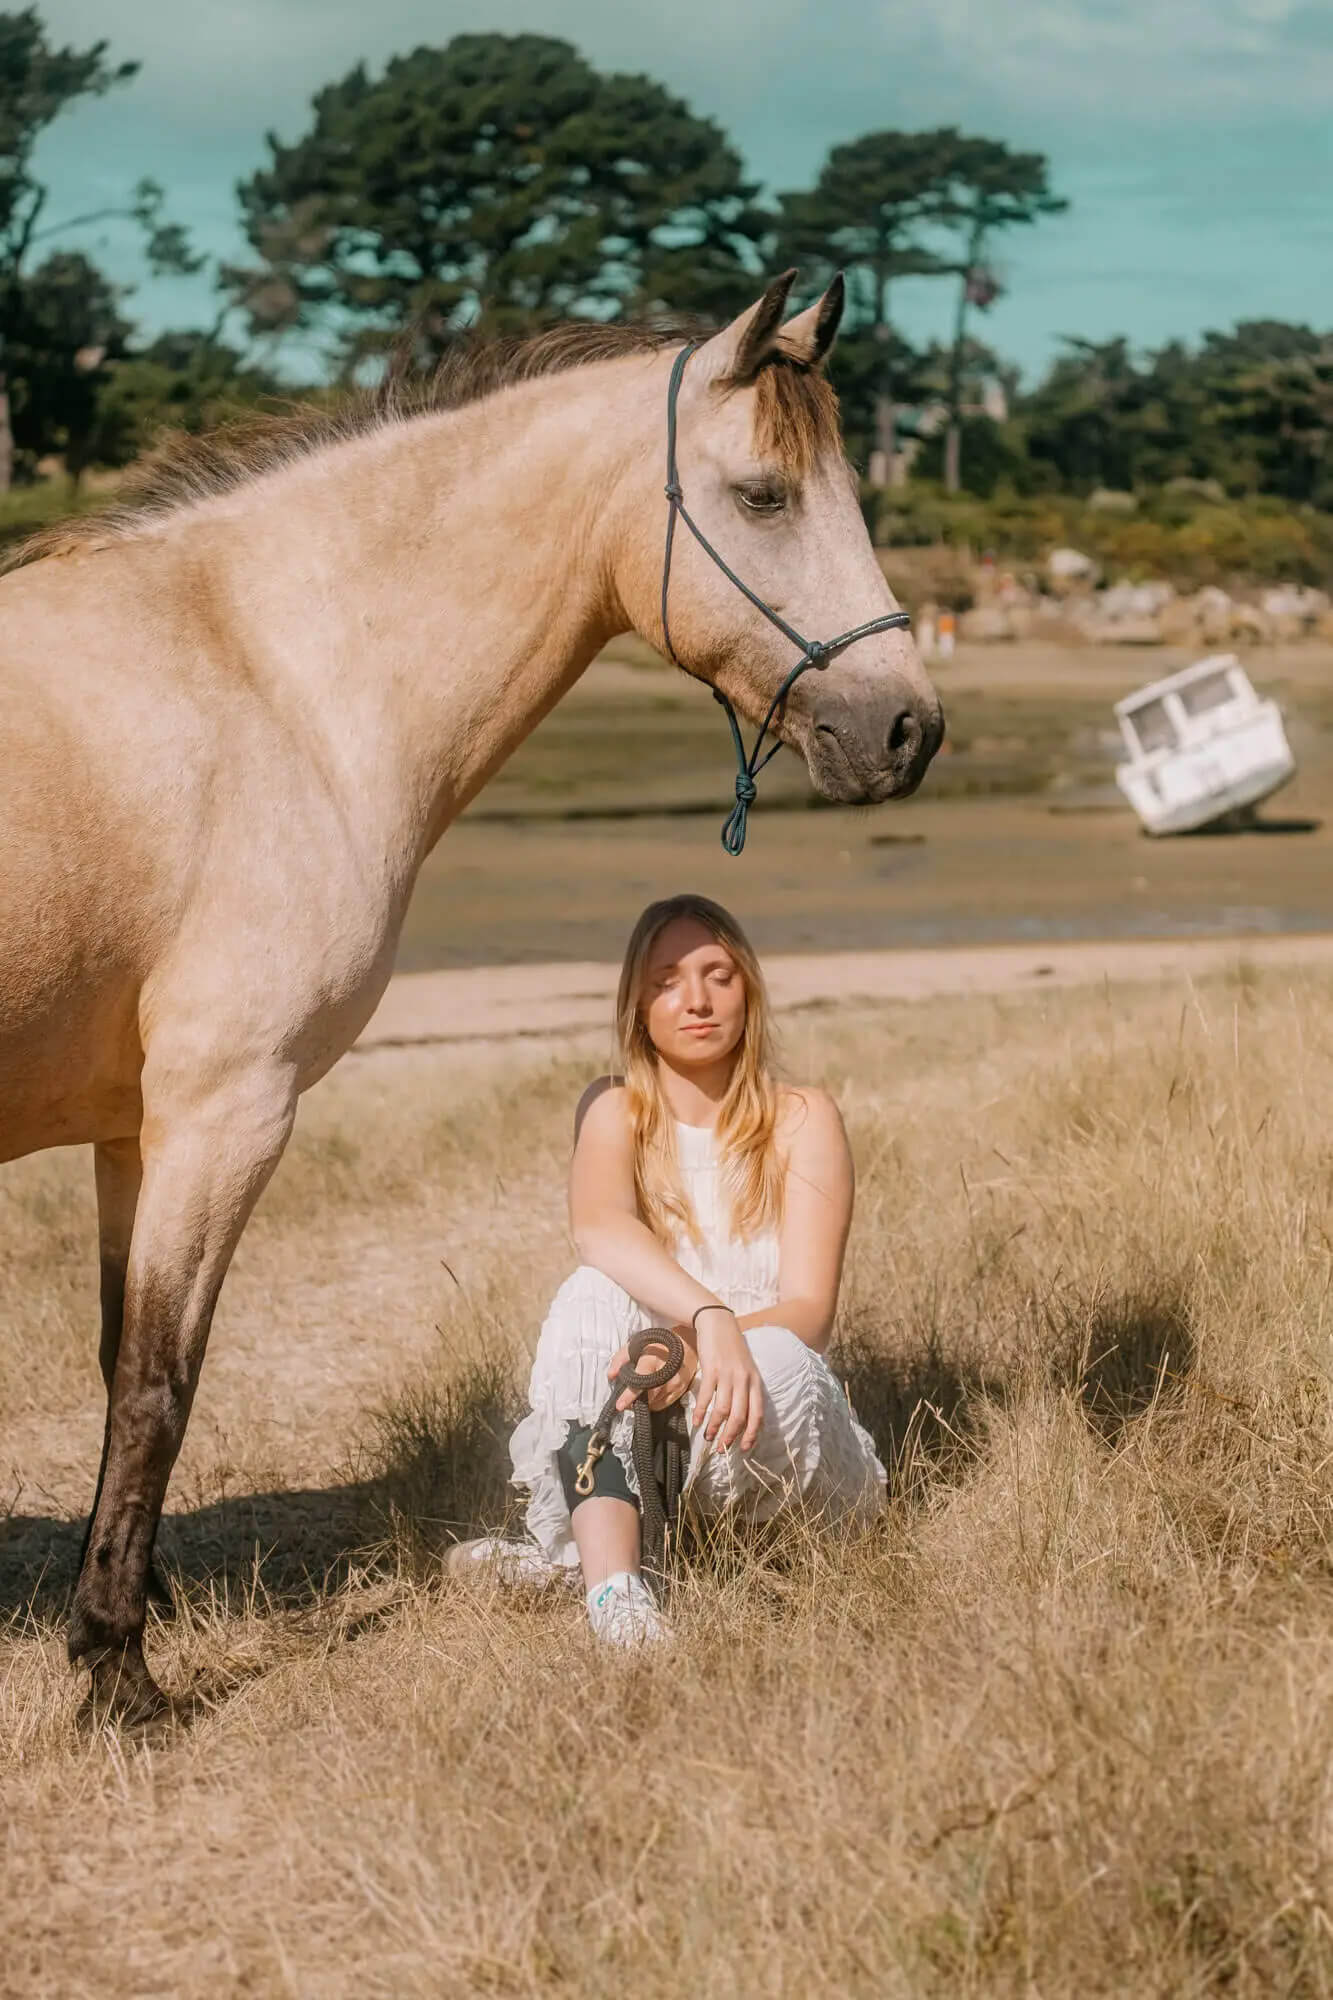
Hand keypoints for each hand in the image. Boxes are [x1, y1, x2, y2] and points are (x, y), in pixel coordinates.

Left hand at [607, 1329, 696, 1413]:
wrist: (687, 1343)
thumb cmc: (660, 1344)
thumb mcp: (637, 1344)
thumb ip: (621, 1358)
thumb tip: (611, 1375)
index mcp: (652, 1360)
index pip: (640, 1381)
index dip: (629, 1395)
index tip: (620, 1405)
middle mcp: (666, 1373)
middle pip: (648, 1396)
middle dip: (636, 1401)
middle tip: (627, 1400)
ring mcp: (675, 1383)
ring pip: (655, 1403)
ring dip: (644, 1402)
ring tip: (639, 1394)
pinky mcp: (681, 1390)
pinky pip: (664, 1404)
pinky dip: (654, 1403)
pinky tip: (651, 1394)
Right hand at [692, 1309, 763, 1452]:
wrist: (719, 1324)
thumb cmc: (733, 1348)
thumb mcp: (747, 1369)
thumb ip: (747, 1390)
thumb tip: (742, 1417)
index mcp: (756, 1382)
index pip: (757, 1415)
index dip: (750, 1435)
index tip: (743, 1449)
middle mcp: (744, 1381)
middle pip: (739, 1417)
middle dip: (729, 1437)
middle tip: (721, 1449)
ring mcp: (728, 1375)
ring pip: (722, 1410)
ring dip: (713, 1428)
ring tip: (707, 1437)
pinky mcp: (712, 1370)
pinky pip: (706, 1397)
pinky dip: (700, 1412)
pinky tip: (696, 1422)